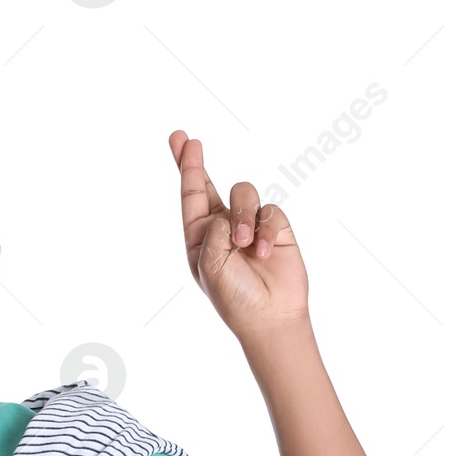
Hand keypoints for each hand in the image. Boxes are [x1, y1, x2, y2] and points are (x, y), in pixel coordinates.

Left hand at [169, 130, 308, 338]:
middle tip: (189, 141)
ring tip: (244, 245)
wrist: (269, 316)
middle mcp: (223, 227)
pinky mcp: (275, 228)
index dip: (186, 167)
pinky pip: (269, 211)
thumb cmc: (234, 297)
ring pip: (243, 193)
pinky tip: (264, 252)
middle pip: (210, 183)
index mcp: (200, 237)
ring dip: (242, 215)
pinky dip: (266, 230)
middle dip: (196, 161)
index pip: (192, 196)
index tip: (179, 139)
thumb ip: (213, 230)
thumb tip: (230, 212)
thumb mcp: (209, 265)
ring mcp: (249, 225)